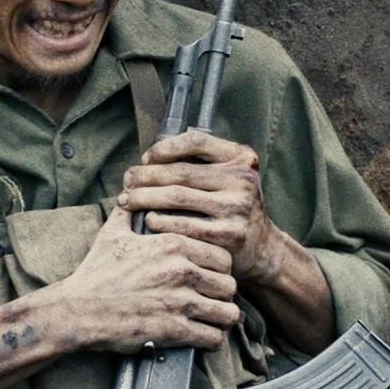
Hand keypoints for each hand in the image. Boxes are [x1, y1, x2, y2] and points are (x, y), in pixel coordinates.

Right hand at [50, 202, 241, 353]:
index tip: (209, 277)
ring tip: (212, 319)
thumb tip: (131, 185)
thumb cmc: (96, 272)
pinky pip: (213, 337)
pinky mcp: (175, 330)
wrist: (78, 309)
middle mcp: (182, 271)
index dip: (219, 269)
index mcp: (174, 245)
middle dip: (221, 294)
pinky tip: (203, 336)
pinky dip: (212, 339)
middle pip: (229, 285)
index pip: (223, 257)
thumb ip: (130, 208)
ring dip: (221, 318)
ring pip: (228, 312)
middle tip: (211, 300)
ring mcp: (180, 302)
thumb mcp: (113, 232)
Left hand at [117, 130, 284, 284]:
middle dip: (146, 175)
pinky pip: (183, 225)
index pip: (196, 141)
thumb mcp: (230, 176)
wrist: (262, 246)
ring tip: (127, 200)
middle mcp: (242, 180)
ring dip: (145, 197)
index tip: (146, 158)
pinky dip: (159, 221)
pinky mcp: (228, 235)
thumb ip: (202, 162)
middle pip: (181, 172)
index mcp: (241, 158)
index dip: (165, 148)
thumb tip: (150, 159)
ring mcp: (236, 208)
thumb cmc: (233, 205)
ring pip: (177, 197)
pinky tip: (146, 220)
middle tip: (127, 181)